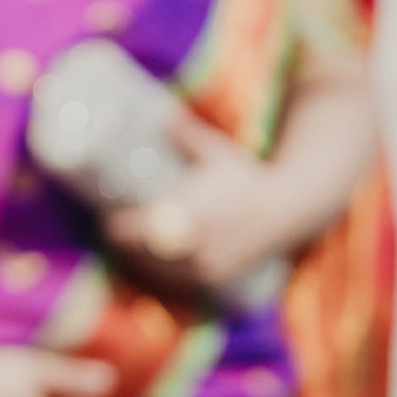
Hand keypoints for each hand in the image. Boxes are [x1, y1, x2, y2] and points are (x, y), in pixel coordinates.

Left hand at [100, 113, 284, 295]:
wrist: (289, 209)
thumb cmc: (247, 177)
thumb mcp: (217, 152)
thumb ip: (187, 134)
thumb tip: (160, 112)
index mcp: (192, 216)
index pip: (139, 232)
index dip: (118, 229)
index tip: (107, 219)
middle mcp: (199, 246)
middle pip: (145, 254)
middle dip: (126, 246)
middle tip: (114, 232)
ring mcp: (210, 266)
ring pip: (161, 272)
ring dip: (141, 262)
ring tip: (130, 247)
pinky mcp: (219, 280)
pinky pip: (181, 284)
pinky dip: (164, 277)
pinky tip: (153, 267)